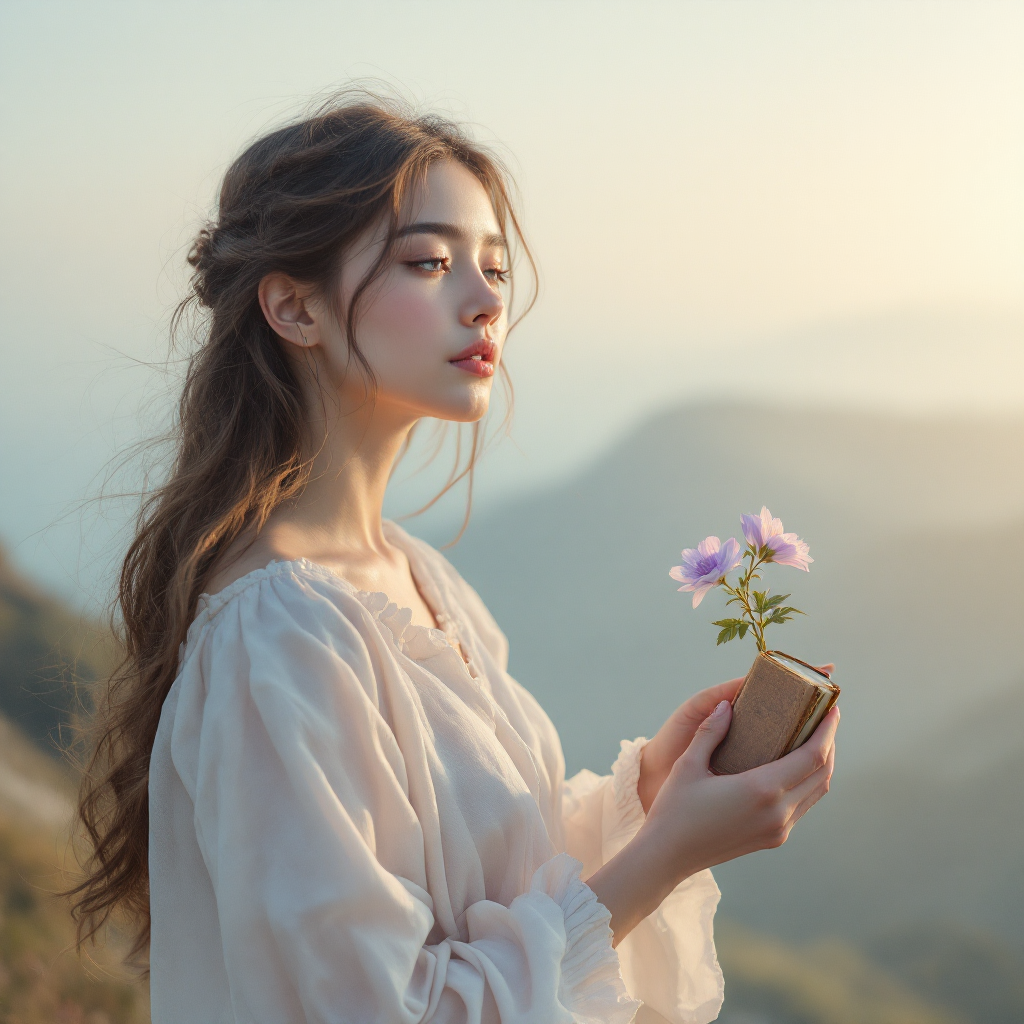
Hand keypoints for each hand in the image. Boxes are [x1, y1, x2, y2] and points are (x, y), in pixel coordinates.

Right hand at [644, 699, 837, 876]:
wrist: (669, 856)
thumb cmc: (675, 809)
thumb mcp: (688, 764)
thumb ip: (710, 731)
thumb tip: (726, 704)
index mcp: (762, 790)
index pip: (812, 756)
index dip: (827, 732)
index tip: (832, 710)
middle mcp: (778, 811)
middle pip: (822, 774)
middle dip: (829, 744)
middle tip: (824, 718)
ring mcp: (779, 828)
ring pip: (816, 792)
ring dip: (821, 764)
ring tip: (814, 738)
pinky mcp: (774, 838)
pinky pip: (802, 806)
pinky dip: (808, 782)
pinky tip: (795, 767)